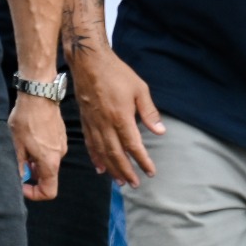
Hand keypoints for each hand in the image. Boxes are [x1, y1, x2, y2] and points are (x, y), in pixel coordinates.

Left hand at [8, 93, 66, 201]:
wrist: (39, 95)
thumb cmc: (26, 119)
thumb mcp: (17, 143)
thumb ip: (20, 163)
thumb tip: (21, 177)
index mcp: (50, 162)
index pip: (49, 191)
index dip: (35, 194)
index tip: (22, 185)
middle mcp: (59, 156)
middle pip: (48, 176)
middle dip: (33, 174)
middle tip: (19, 162)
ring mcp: (61, 145)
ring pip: (48, 162)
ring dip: (35, 160)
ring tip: (22, 145)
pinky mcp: (60, 135)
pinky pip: (50, 150)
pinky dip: (40, 151)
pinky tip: (29, 137)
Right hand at [71, 50, 164, 186]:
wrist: (88, 61)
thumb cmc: (116, 73)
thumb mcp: (139, 89)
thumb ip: (149, 112)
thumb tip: (160, 132)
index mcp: (121, 116)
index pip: (133, 145)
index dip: (142, 160)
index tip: (150, 172)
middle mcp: (105, 123)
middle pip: (115, 153)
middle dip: (125, 171)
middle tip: (134, 184)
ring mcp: (93, 123)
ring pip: (101, 151)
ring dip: (111, 168)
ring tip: (118, 182)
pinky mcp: (85, 120)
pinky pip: (89, 143)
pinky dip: (94, 156)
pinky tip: (99, 166)